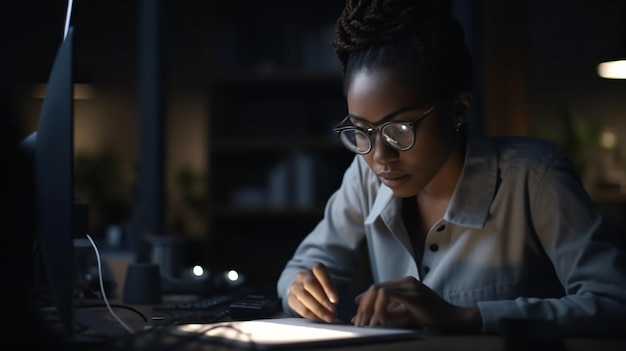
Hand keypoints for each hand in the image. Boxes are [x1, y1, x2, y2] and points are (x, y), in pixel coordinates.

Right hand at [287, 262, 338, 322]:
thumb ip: (332, 292)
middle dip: (322, 300)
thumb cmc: (324, 289)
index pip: (319, 270)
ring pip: (303, 296)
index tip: (335, 300)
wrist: (309, 293)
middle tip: (332, 312)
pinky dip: (311, 315)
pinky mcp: (290, 298)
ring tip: (328, 317)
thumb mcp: (331, 287)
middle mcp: (303, 275)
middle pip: (310, 284)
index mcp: (315, 268)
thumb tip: (333, 303)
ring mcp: (294, 286)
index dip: (327, 286)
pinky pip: (300, 307)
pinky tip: (319, 318)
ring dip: (317, 309)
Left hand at [351, 276, 480, 331]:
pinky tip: (382, 321)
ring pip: (378, 290)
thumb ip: (389, 315)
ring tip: (367, 324)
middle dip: (363, 306)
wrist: (453, 319)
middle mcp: (406, 281)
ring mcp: (409, 285)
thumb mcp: (406, 316)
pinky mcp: (412, 293)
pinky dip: (380, 309)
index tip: (357, 314)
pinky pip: (386, 295)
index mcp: (404, 284)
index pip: (378, 288)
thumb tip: (370, 320)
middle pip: (374, 288)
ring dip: (369, 308)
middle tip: (358, 322)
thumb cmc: (431, 319)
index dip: (365, 300)